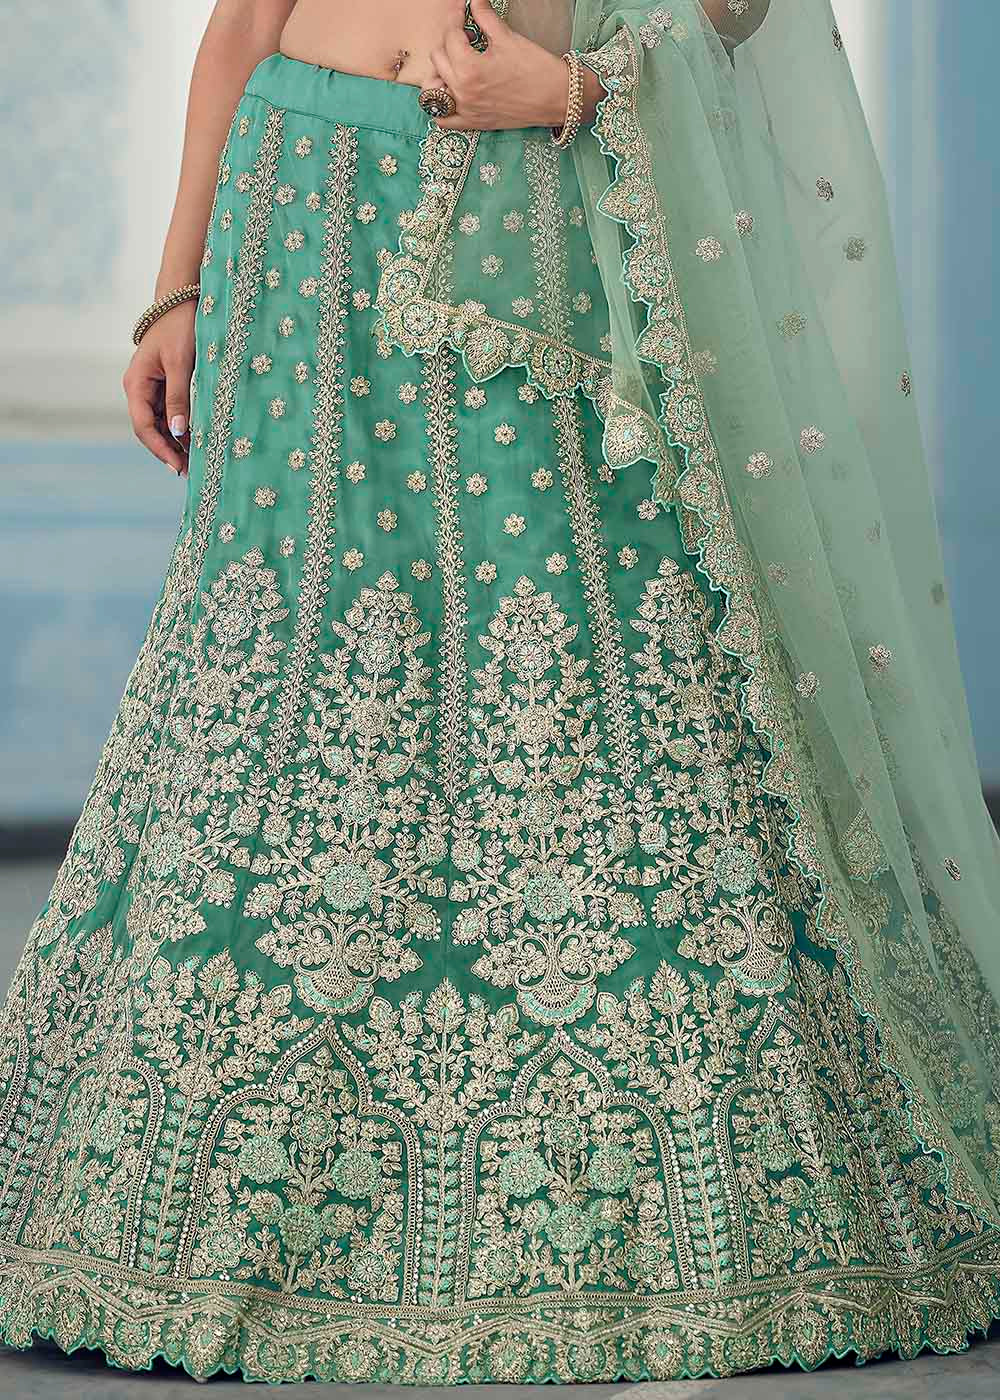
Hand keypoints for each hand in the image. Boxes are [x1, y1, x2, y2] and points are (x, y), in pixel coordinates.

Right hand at [122, 301, 196, 476]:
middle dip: (168, 450)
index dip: (160, 448)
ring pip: (160, 423)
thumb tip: (178, 433)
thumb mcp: (180, 364)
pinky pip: (169, 413)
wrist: (182, 300)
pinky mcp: (163, 385)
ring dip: (174, 442)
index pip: (143, 426)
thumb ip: (178, 398)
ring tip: (195, 461)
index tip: (178, 466)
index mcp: (136, 383)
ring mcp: (150, 387)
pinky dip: (180, 428)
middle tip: (189, 472)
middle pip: (150, 429)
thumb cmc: (180, 327)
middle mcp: (139, 388)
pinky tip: (195, 441)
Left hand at [428, 0, 569, 130]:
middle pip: (439, 57)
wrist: (556, 98)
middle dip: (450, 41)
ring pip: (434, 87)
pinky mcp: (473, 123)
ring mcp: (466, 109)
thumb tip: (474, 0)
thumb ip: (484, 16)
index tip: (463, 11)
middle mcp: (463, 91)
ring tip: (455, 62)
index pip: (451, 35)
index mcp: (469, 67)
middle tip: (466, 35)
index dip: (456, 17)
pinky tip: (450, 91)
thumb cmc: (535, 69)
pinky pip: (443, 119)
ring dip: (440, 71)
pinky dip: (441, 106)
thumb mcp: (507, 37)